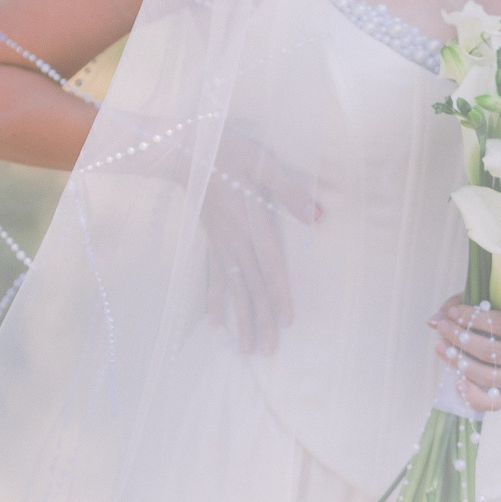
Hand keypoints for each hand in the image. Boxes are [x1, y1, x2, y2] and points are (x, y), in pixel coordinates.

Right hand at [203, 130, 320, 353]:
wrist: (183, 149)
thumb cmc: (227, 152)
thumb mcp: (263, 164)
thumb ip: (289, 191)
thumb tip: (317, 216)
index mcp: (252, 224)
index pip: (271, 267)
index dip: (279, 295)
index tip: (286, 322)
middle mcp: (237, 240)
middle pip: (253, 287)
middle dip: (260, 321)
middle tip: (268, 352)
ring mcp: (222, 243)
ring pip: (235, 289)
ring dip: (241, 320)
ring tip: (247, 350)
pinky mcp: (211, 240)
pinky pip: (214, 277)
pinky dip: (215, 301)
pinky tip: (216, 324)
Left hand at [428, 293, 500, 408]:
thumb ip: (468, 308)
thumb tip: (433, 320)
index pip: (499, 323)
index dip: (472, 318)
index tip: (452, 312)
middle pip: (492, 352)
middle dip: (462, 339)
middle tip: (443, 328)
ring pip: (489, 376)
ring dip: (460, 362)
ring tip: (442, 347)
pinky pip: (494, 403)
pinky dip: (473, 396)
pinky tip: (457, 382)